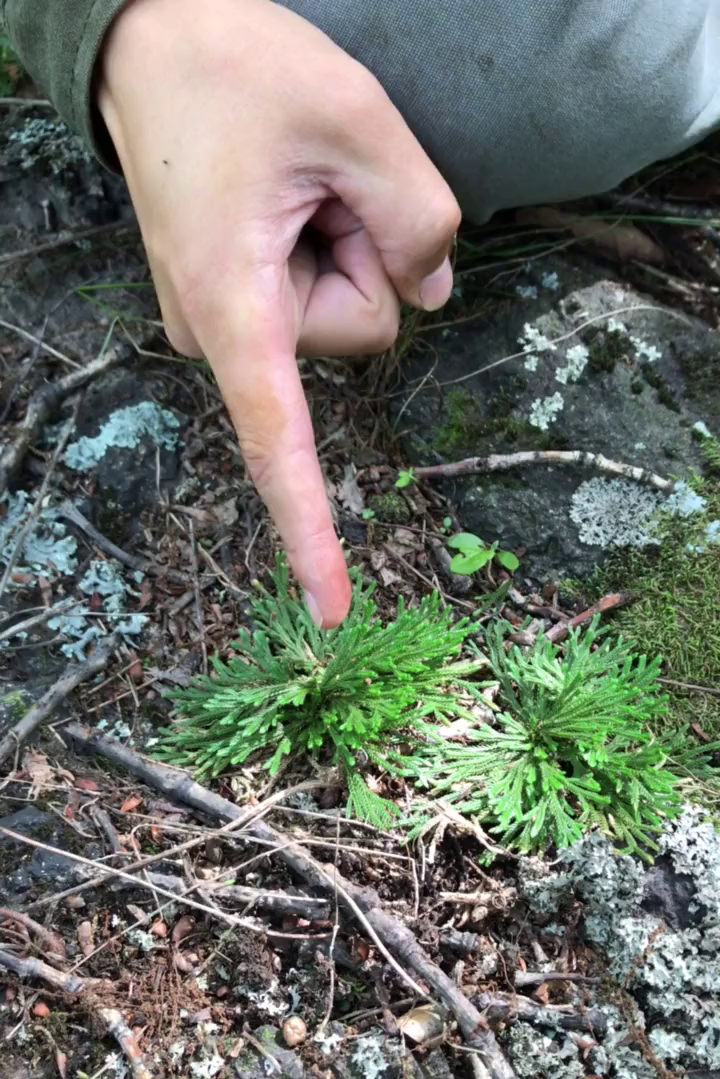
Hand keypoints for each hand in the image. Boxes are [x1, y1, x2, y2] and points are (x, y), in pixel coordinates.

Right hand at [98, 0, 459, 625]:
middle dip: (368, 255)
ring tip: (294, 181)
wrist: (150, 39)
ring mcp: (226, 320)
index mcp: (231, 306)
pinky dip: (328, 243)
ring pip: (346, 311)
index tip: (331, 610)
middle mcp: (218, 331)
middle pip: (359, 332)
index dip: (309, 529)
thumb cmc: (233, 69)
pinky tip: (286, 195)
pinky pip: (318, 293)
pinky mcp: (239, 301)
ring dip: (347, 240)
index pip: (281, 440)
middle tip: (315, 180)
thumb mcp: (353, 116)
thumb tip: (432, 290)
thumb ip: (419, 213)